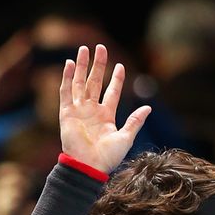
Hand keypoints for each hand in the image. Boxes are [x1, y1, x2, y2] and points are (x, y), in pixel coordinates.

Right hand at [59, 45, 151, 172]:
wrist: (89, 167)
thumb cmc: (108, 157)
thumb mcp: (126, 137)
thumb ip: (135, 121)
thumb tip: (149, 107)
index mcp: (106, 116)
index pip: (111, 92)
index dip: (116, 79)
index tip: (120, 65)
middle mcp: (91, 111)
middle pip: (94, 82)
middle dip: (97, 65)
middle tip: (100, 48)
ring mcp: (78, 111)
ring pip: (79, 83)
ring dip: (81, 66)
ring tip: (83, 49)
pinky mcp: (66, 114)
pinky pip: (65, 92)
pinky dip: (66, 78)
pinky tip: (68, 63)